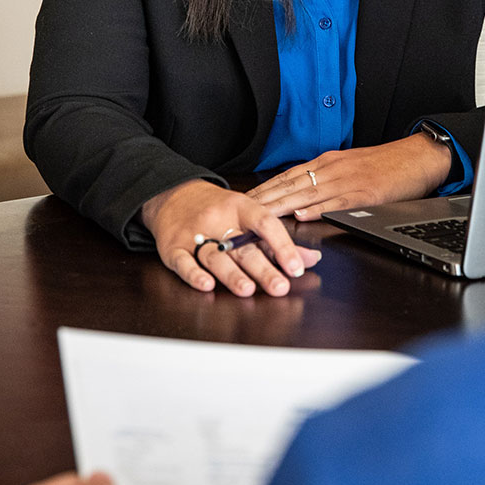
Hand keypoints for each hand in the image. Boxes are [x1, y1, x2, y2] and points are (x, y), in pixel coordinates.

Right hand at [140, 180, 321, 297]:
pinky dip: (193, 274)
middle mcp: (218, 220)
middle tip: (280, 287)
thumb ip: (278, 240)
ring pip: (215, 255)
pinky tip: (205, 285)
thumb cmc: (218, 209)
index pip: (265, 223)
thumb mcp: (248, 214)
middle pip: (242, 246)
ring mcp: (194, 234)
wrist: (173, 195)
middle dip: (262, 269)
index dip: (283, 245)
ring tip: (247, 289)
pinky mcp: (173, 248)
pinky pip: (182, 262)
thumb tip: (311, 260)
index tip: (297, 266)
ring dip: (231, 274)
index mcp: (240, 208)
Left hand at [247, 134, 453, 220]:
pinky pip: (336, 202)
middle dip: (263, 199)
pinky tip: (301, 215)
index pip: (287, 176)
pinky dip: (317, 209)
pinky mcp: (365, 195)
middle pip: (290, 184)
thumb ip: (326, 177)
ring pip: (307, 193)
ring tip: (259, 216)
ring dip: (281, 206)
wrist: (419, 157)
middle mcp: (332, 168)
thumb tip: (302, 194)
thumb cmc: (387, 165)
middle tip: (239, 211)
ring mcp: (348, 181)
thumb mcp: (351, 166)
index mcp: (327, 162)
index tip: (242, 199)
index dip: (263, 189)